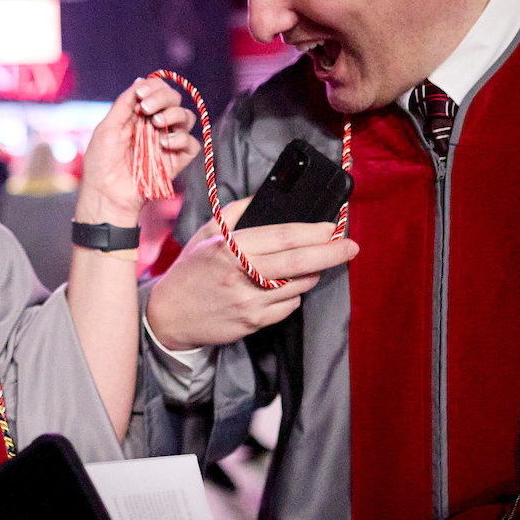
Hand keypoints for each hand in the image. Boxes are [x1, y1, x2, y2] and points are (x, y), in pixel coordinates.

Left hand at [76, 77, 200, 225]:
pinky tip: (165, 144)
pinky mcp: (177, 161)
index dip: (153, 88)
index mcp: (138, 117)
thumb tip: (140, 80)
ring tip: (157, 124)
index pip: (156, 92)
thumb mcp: (107, 128)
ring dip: (174, 115)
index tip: (141, 95)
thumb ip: (125, 103)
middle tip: (148, 109)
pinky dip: (182, 139)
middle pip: (174, 101)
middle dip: (164, 98)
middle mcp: (155, 126)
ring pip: (187, 118)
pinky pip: (192, 144)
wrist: (106, 195)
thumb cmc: (101, 164)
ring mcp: (167, 143)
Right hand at [146, 198, 358, 350]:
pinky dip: (293, 294)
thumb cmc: (190, 271)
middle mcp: (240, 275)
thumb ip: (236, 212)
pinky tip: (284, 287)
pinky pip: (288, 306)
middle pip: (298, 263)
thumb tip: (266, 196)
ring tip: (312, 264)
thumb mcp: (206, 233)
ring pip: (298, 286)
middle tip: (352, 246)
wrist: (168, 315)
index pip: (281, 237)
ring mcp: (248, 302)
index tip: (331, 227)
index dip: (312, 232)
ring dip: (312, 274)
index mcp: (229, 248)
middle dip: (331, 253)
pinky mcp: (252, 323)